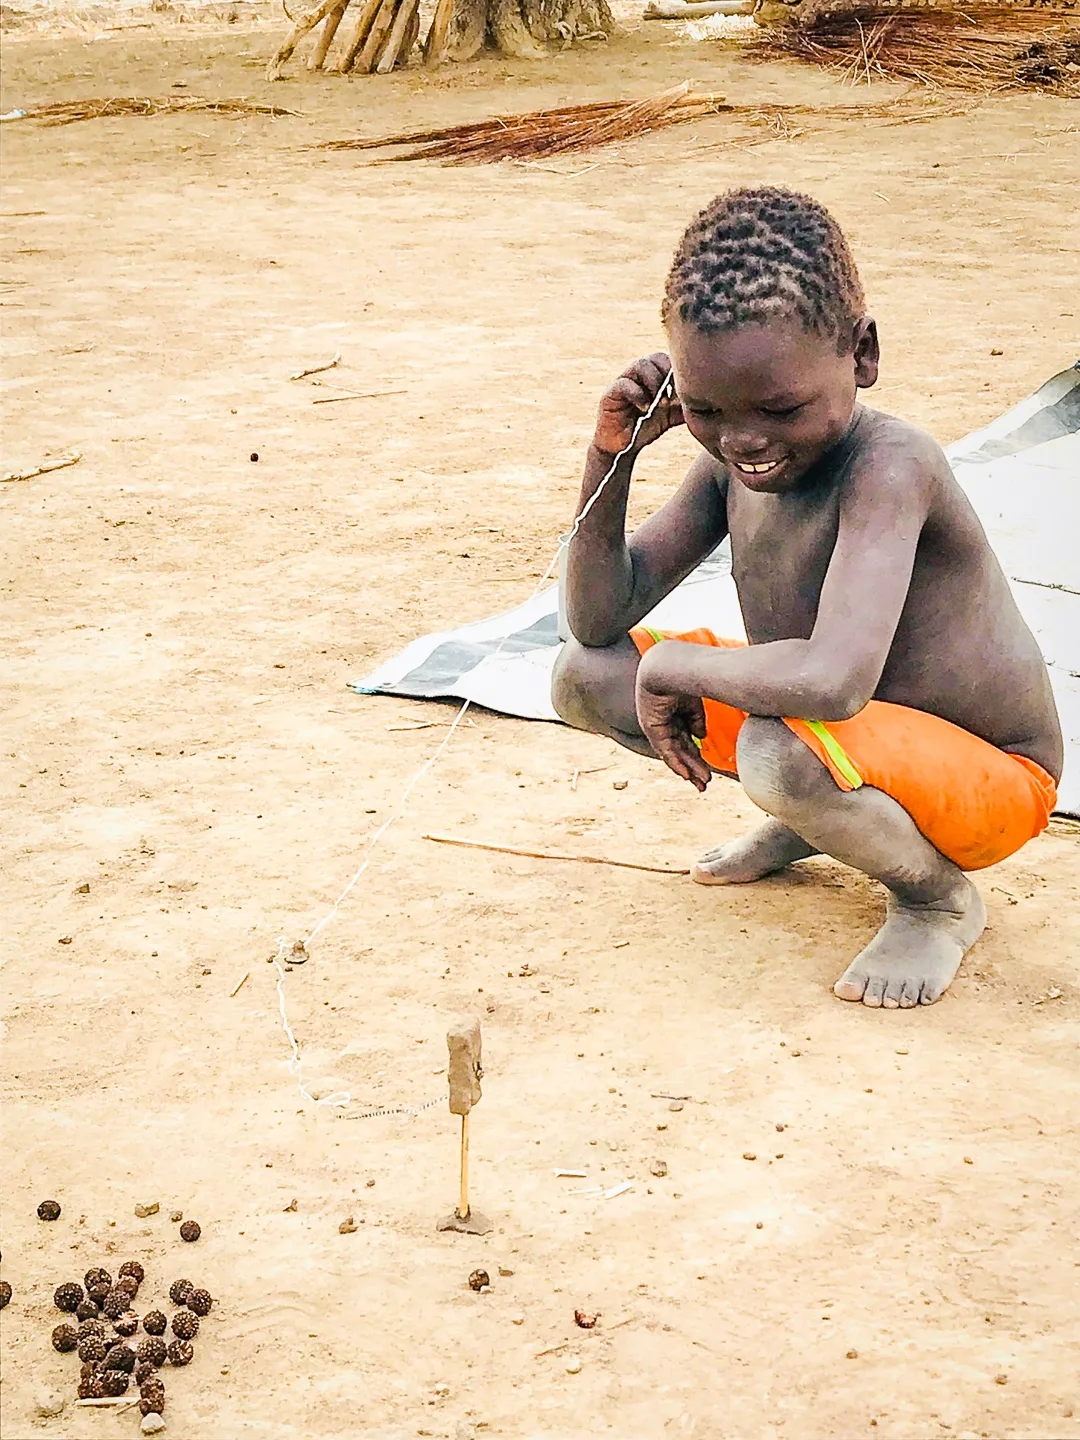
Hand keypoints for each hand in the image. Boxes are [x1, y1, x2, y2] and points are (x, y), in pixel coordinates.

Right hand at [593, 353, 684, 458]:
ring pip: (639, 365)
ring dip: (654, 382)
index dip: (677, 370)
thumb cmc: (645, 428)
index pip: (667, 359)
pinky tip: (645, 409)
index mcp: (652, 376)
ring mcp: (623, 382)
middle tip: (672, 397)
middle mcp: (637, 375)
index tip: (684, 391)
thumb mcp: (670, 417)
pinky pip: (624, 384)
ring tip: (661, 404)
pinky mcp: (610, 394)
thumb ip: (684, 407)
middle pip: (655, 357)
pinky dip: (638, 395)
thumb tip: (710, 403)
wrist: (622, 448)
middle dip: (667, 374)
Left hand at [635, 669, 711, 792]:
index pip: (686, 740)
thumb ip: (697, 721)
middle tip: (704, 784)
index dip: (697, 756)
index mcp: (675, 715)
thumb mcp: (694, 703)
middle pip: (681, 750)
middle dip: (694, 767)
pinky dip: (676, 763)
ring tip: (700, 784)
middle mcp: (665, 724)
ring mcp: (658, 727)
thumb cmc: (681, 677)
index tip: (707, 770)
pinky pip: (665, 750)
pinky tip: (686, 775)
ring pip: (675, 754)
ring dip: (688, 769)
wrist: (666, 666)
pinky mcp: (653, 728)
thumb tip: (700, 737)